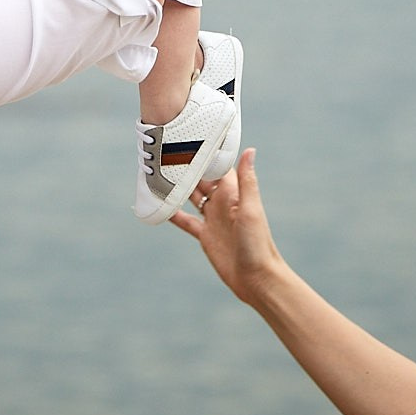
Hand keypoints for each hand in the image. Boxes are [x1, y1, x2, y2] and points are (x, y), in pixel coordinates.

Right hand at [168, 148, 282, 305]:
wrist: (256, 278)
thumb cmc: (258, 243)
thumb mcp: (250, 209)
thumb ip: (247, 180)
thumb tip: (250, 149)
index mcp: (233, 194)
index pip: (217, 167)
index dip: (205, 153)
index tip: (189, 136)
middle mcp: (221, 203)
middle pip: (201, 179)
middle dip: (187, 167)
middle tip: (165, 152)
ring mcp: (212, 219)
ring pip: (191, 197)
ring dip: (178, 186)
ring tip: (158, 173)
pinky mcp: (205, 235)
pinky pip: (185, 220)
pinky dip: (172, 213)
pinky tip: (159, 206)